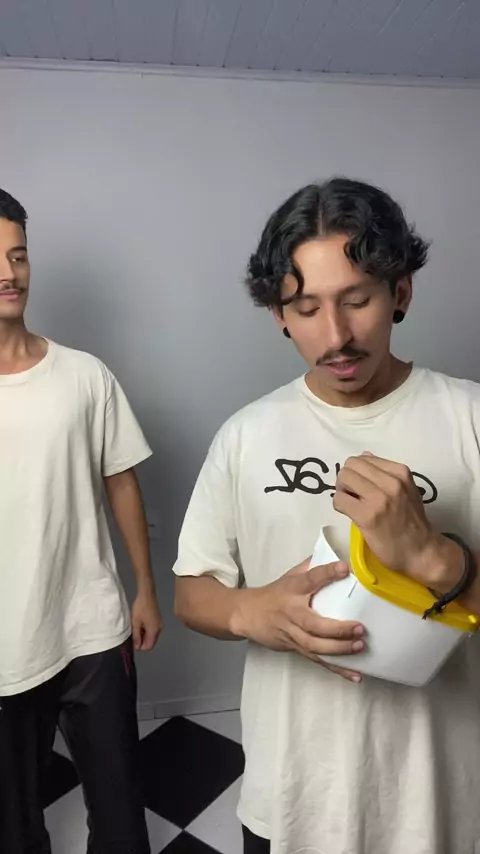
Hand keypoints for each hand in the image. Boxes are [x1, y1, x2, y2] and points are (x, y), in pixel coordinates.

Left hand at [131, 591, 162, 650]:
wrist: (147, 594)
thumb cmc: (140, 608)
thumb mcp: (135, 623)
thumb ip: (136, 636)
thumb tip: (137, 647)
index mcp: (154, 630)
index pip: (149, 646)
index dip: (140, 646)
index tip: (133, 641)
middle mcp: (159, 629)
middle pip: (151, 642)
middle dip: (142, 641)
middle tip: (133, 635)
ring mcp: (159, 624)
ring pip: (151, 636)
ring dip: (144, 635)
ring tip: (135, 629)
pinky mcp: (158, 620)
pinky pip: (152, 630)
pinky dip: (146, 630)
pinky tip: (140, 624)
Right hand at [231, 558, 364, 681]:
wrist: (246, 614)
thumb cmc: (273, 594)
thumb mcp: (290, 576)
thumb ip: (312, 568)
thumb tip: (338, 558)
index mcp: (292, 590)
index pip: (310, 579)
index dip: (327, 573)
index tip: (344, 568)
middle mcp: (292, 613)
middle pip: (314, 625)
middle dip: (337, 629)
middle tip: (359, 627)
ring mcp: (292, 634)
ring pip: (315, 646)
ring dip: (338, 650)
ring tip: (358, 647)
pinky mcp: (295, 648)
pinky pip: (317, 660)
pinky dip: (337, 669)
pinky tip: (355, 674)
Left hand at [334, 453, 437, 581]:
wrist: (422, 551)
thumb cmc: (412, 521)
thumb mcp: (405, 489)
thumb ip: (385, 472)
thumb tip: (365, 455)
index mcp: (400, 472)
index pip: (363, 458)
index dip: (357, 473)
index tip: (361, 487)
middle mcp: (391, 481)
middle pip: (350, 465)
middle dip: (346, 479)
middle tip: (353, 495)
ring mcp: (379, 498)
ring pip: (343, 478)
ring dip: (342, 491)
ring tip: (352, 504)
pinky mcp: (367, 516)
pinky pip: (339, 500)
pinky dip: (340, 505)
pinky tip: (351, 514)